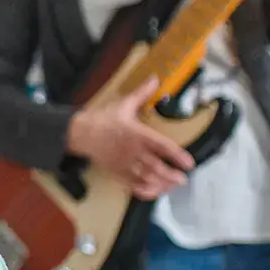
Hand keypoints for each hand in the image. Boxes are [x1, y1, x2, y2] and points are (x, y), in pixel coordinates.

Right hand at [65, 77, 194, 200]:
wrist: (80, 133)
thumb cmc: (103, 119)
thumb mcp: (123, 104)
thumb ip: (141, 93)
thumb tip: (155, 78)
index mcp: (137, 134)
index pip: (161, 146)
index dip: (177, 156)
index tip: (189, 163)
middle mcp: (132, 151)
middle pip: (155, 167)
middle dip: (171, 175)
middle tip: (183, 179)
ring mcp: (124, 163)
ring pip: (145, 178)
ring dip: (160, 184)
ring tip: (172, 186)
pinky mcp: (116, 172)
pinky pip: (131, 184)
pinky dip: (144, 190)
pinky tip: (154, 191)